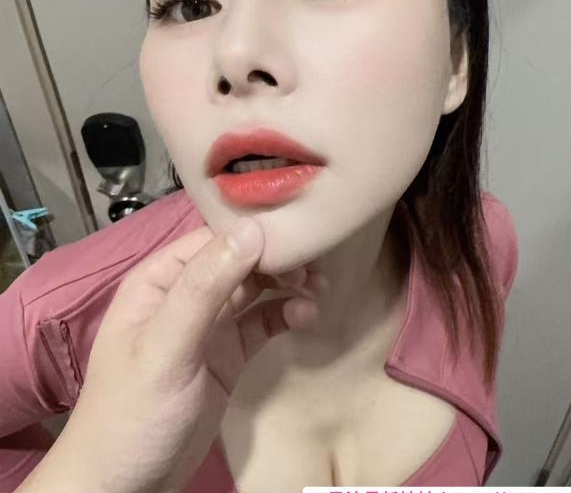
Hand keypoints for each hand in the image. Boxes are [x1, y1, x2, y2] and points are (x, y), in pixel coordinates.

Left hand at [47, 216, 325, 492]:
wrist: (126, 485)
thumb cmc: (134, 411)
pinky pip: (261, 322)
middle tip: (314, 269)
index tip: (295, 238)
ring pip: (255, 289)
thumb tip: (250, 230)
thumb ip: (204, 289)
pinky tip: (305, 317)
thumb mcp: (166, 346)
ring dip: (287, 284)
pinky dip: (284, 314)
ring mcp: (209, 325)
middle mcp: (186, 294)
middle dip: (277, 259)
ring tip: (318, 290)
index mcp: (161, 280)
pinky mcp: (228, 353)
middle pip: (240, 260)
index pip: (213, 240)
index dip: (254, 235)